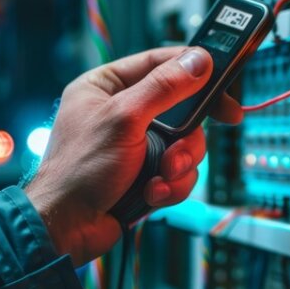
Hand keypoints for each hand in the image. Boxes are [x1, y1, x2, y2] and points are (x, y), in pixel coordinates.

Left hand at [25, 46, 241, 264]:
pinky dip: (170, 185)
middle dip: (187, 136)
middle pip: (182, 108)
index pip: (160, 61)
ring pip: (186, 144)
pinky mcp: (147, 172)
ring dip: (179, 165)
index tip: (223, 83)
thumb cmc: (79, 170)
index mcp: (107, 86)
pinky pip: (179, 171)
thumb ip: (164, 87)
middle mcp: (123, 111)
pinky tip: (152, 193)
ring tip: (160, 178)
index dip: (194, 70)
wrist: (67, 228)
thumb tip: (198, 60)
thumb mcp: (124, 119)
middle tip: (186, 148)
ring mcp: (137, 143)